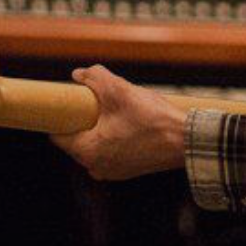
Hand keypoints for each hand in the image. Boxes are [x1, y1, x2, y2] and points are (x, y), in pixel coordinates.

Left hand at [50, 65, 186, 180]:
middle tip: (99, 101)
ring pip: (94, 143)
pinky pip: (110, 150)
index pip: (58, 134)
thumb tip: (79, 75)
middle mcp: (95, 166)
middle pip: (77, 138)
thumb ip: (94, 78)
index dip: (62, 114)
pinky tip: (129, 122)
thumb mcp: (119, 90)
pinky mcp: (127, 170)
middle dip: (85, 119)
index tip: (70, 100)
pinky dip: (114, 137)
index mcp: (87, 151)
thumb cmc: (153, 119)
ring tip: (118, 110)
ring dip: (101, 127)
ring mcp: (112, 171)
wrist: (188, 140)